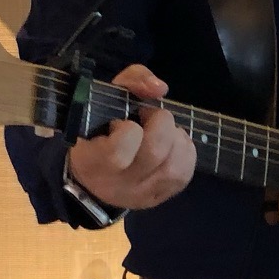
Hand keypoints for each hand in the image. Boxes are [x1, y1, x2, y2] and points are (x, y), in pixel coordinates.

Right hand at [65, 64, 196, 210]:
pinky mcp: (158, 198)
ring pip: (174, 166)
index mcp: (94, 159)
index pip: (121, 146)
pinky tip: (174, 146)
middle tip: (151, 118)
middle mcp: (117, 183)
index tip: (125, 120)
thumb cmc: (99, 130)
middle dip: (161, 124)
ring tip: (164, 133)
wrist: (92, 177)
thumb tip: (160, 88)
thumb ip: (132, 81)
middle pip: (155, 151)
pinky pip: (184, 175)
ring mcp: (140, 194)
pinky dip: (186, 153)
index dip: (130, 128)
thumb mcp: (105, 97)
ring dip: (177, 139)